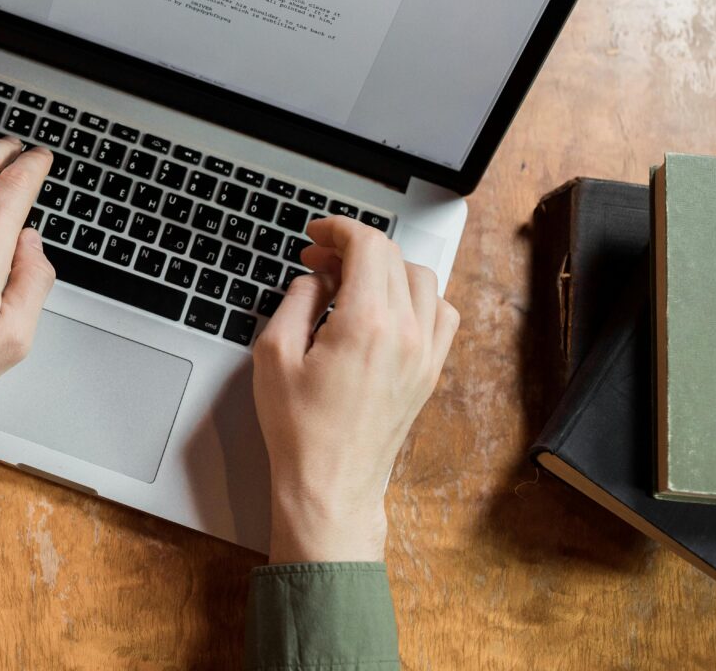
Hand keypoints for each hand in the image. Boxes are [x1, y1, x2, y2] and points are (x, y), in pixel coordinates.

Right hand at [252, 216, 458, 562]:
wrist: (331, 485)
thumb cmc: (301, 431)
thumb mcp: (275, 354)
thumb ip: (296, 301)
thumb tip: (315, 279)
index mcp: (367, 324)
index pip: (368, 246)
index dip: (339, 229)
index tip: (317, 234)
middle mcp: (405, 334)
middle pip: (393, 257)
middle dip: (353, 247)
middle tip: (319, 260)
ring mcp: (424, 354)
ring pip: (422, 280)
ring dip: (386, 269)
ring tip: (350, 282)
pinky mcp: (430, 372)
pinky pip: (440, 314)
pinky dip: (416, 298)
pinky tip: (385, 309)